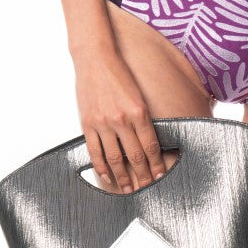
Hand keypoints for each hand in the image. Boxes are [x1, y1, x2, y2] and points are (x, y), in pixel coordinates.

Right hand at [74, 55, 167, 193]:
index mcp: (139, 111)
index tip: (160, 176)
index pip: (151, 146)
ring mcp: (103, 122)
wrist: (95, 58)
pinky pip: (95, 152)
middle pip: (135, 156)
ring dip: (124, 177)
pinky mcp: (87, 123)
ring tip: (130, 189)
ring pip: (115, 158)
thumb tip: (149, 142)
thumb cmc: (119, 74)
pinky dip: (101, 168)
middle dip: (144, 175)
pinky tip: (108, 177)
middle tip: (148, 189)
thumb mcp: (138, 94)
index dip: (156, 164)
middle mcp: (122, 119)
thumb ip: (142, 118)